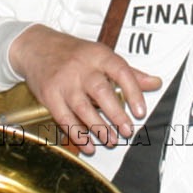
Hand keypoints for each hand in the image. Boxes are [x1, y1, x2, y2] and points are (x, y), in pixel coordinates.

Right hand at [9, 25, 161, 155]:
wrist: (35, 46)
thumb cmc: (74, 53)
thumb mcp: (101, 55)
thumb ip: (129, 72)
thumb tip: (156, 83)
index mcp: (98, 55)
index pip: (120, 71)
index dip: (133, 92)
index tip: (141, 111)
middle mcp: (81, 68)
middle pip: (100, 91)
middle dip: (116, 113)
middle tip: (128, 130)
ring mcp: (64, 82)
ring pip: (83, 108)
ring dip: (98, 128)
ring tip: (112, 141)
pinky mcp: (49, 96)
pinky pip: (64, 119)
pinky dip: (77, 134)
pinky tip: (89, 145)